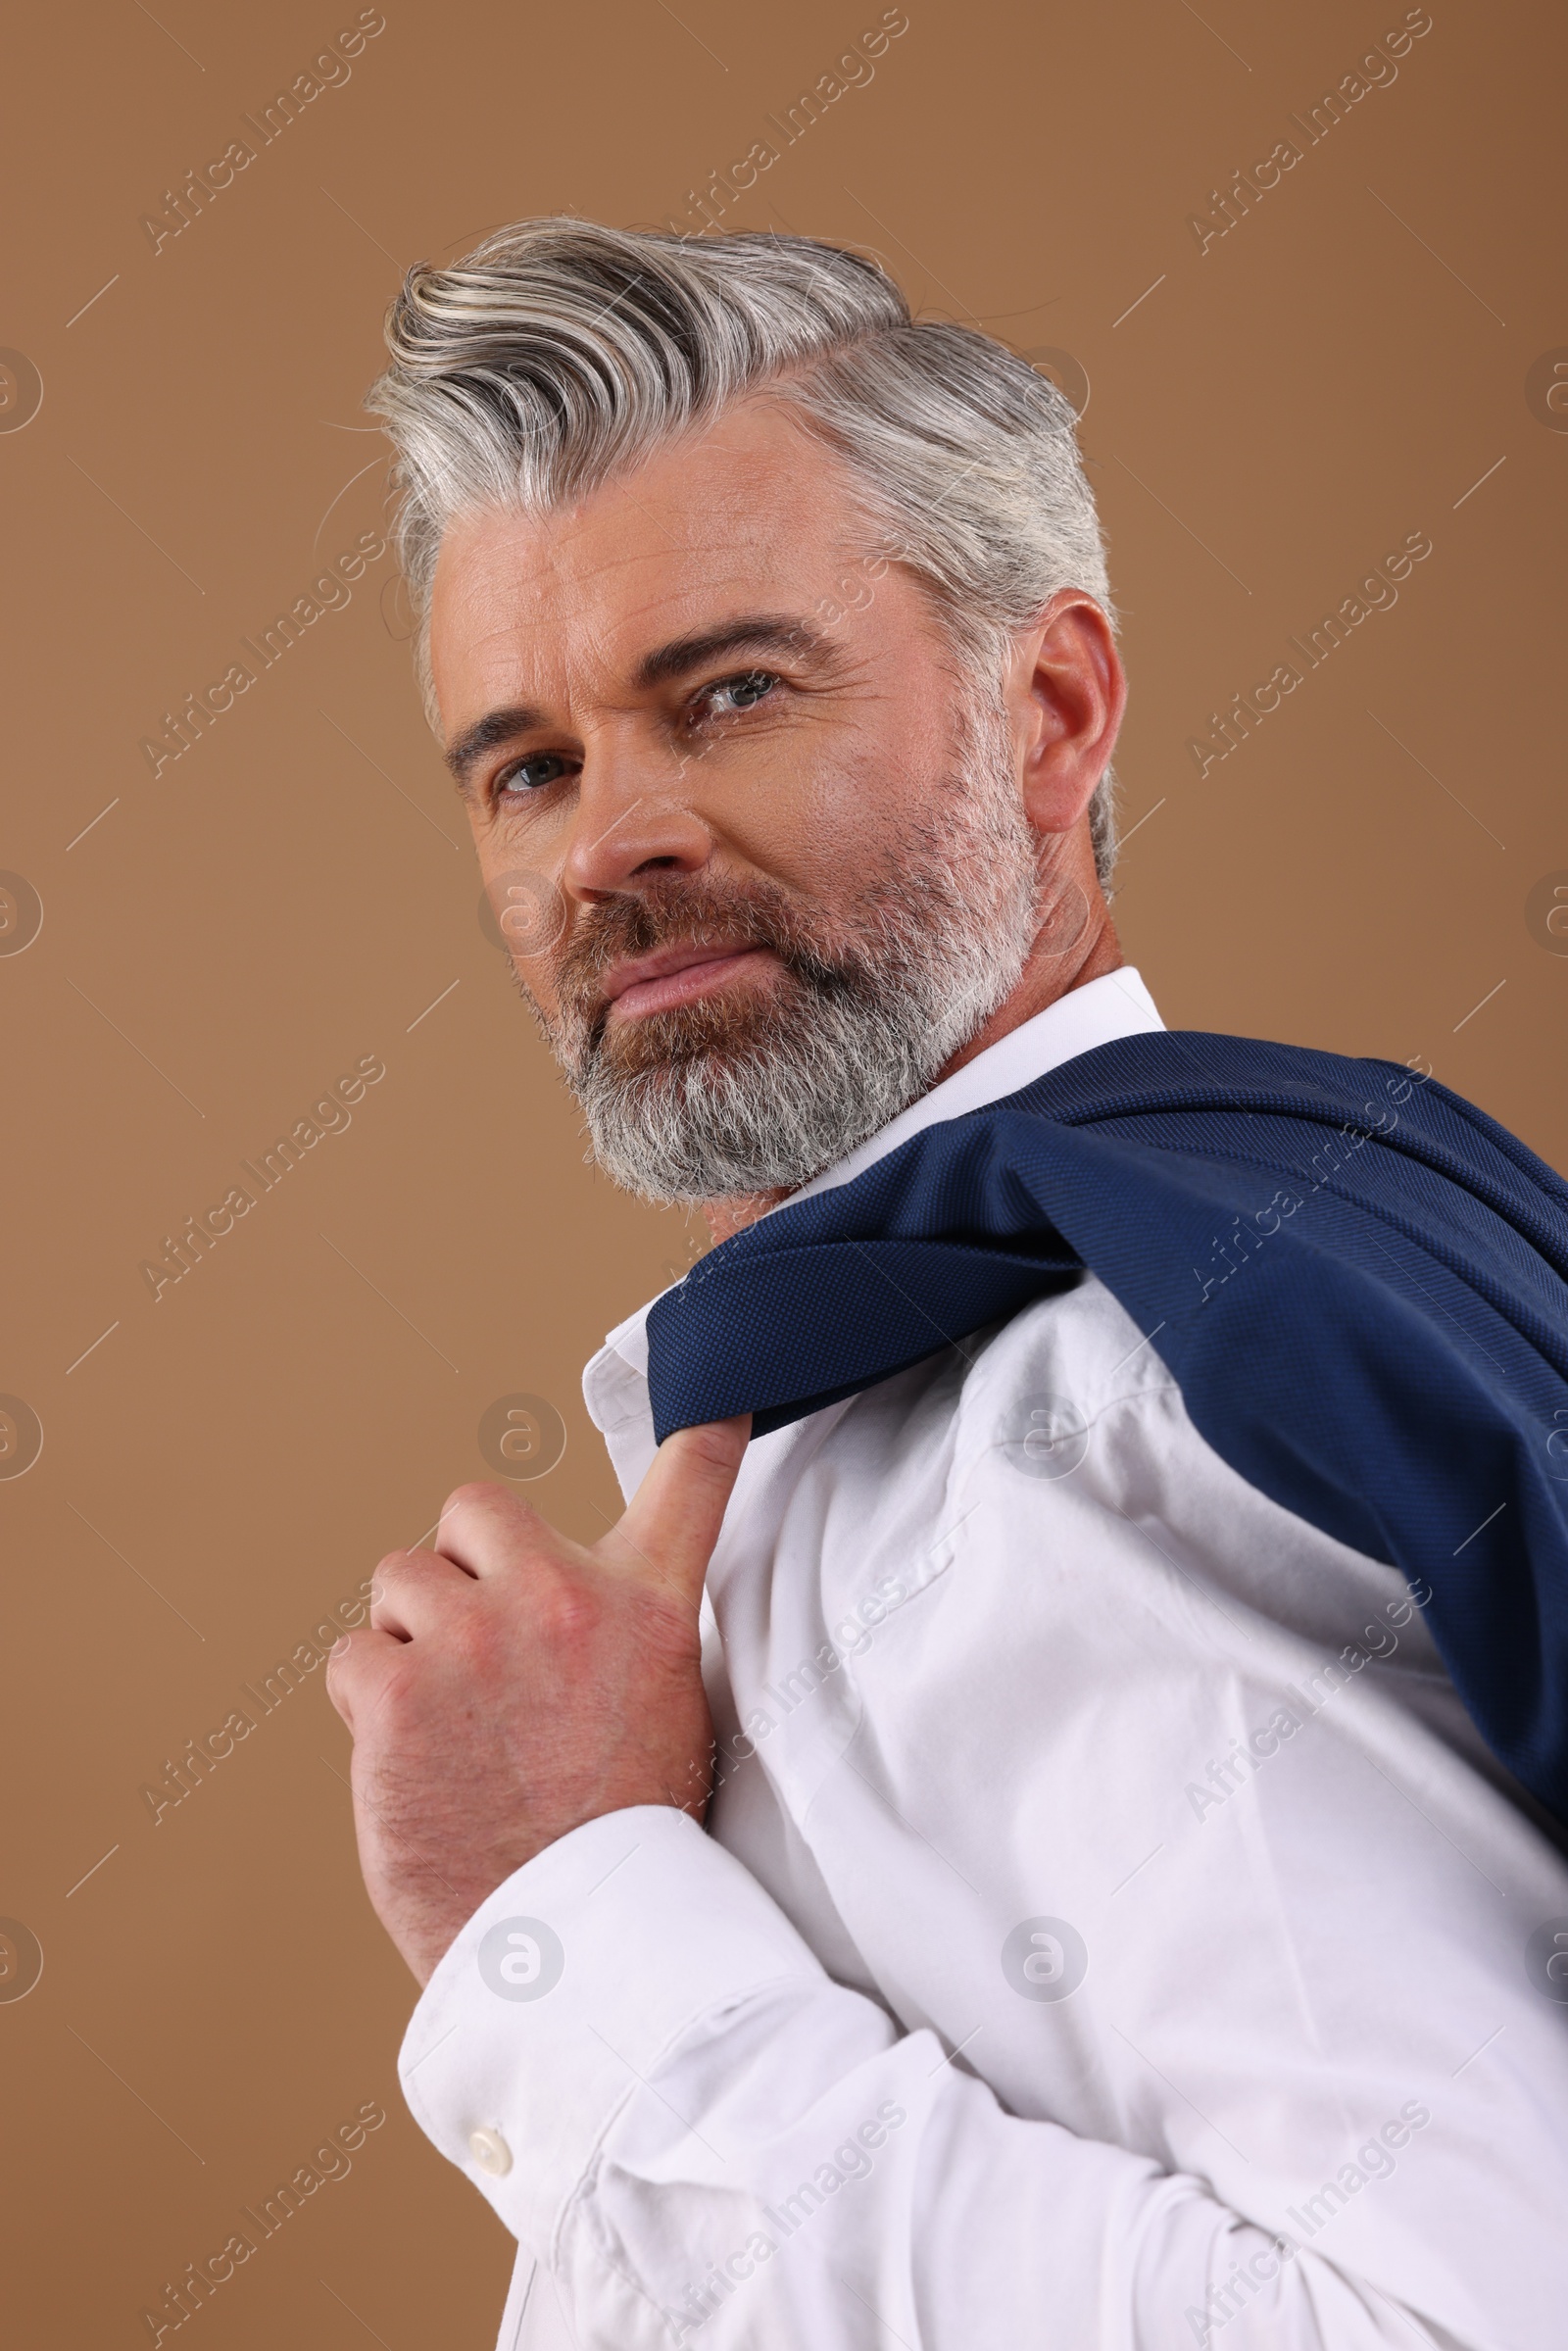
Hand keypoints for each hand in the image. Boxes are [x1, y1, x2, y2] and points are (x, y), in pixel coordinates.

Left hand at [326, 1416, 749, 1984]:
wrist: (574, 1945)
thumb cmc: (617, 1842)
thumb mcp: (670, 1715)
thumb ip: (624, 1634)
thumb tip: (573, 1601)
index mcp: (647, 1608)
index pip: (692, 1483)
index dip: (707, 1429)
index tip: (718, 1399)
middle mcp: (562, 1601)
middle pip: (474, 1507)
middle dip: (463, 1566)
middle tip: (481, 1646)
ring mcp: (474, 1639)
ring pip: (398, 1581)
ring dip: (409, 1638)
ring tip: (448, 1718)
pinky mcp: (397, 1694)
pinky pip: (351, 1657)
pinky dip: (367, 1703)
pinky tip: (411, 1758)